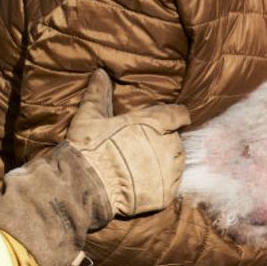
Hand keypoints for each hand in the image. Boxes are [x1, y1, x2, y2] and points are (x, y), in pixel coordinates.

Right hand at [66, 69, 189, 216]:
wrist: (87, 185)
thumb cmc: (89, 147)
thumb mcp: (90, 116)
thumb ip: (99, 94)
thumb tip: (100, 73)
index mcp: (152, 122)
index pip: (179, 114)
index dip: (175, 116)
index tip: (171, 120)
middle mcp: (166, 144)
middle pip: (176, 139)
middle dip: (164, 141)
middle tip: (144, 147)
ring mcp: (168, 170)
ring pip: (177, 162)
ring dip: (166, 162)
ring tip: (144, 166)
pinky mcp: (166, 192)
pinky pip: (172, 185)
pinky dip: (162, 183)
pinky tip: (146, 183)